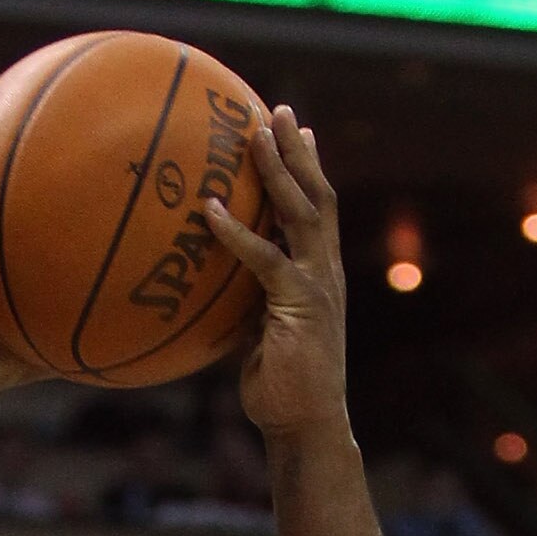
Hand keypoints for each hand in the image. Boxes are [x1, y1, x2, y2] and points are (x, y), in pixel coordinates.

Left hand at [211, 108, 347, 442]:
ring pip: (300, 211)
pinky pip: (264, 258)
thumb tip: (222, 290)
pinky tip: (211, 210)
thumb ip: (253, 304)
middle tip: (278, 110)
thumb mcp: (265, 335)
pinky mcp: (298, 303)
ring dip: (279, 170)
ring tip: (257, 133)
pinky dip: (236, 232)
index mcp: (321, 274)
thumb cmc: (281, 389)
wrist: (306, 425)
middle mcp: (325, 270)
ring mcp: (317, 284)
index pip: (318, 209)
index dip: (309, 168)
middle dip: (299, 150)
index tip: (298, 131)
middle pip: (316, 194)